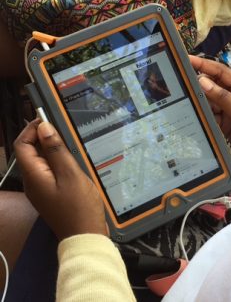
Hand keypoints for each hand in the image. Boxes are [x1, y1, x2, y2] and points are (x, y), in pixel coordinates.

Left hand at [14, 120, 106, 240]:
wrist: (84, 235)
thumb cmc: (79, 206)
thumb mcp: (71, 174)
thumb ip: (57, 150)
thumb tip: (45, 128)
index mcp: (33, 176)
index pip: (22, 145)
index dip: (32, 129)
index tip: (48, 119)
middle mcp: (32, 182)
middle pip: (29, 152)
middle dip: (42, 137)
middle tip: (62, 129)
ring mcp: (40, 189)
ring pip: (40, 161)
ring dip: (51, 149)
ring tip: (69, 143)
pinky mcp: (50, 194)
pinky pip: (48, 171)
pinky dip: (57, 161)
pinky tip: (72, 161)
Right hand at [190, 56, 230, 174]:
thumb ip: (225, 98)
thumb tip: (203, 82)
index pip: (222, 72)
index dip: (204, 65)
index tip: (187, 59)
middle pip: (213, 86)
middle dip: (197, 82)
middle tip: (177, 79)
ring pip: (210, 102)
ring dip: (198, 101)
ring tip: (180, 98)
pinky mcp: (226, 126)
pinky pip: (211, 118)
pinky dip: (202, 116)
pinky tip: (191, 115)